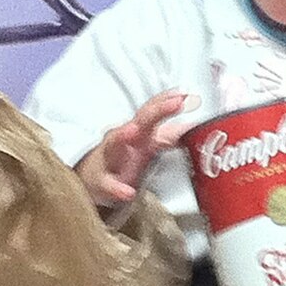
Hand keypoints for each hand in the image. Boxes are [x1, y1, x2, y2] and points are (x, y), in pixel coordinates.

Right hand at [75, 90, 197, 204]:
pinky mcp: (101, 183)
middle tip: (175, 102)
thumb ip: (168, 135)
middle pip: (139, 121)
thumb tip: (192, 125)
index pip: (153, 111)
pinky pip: (108, 185)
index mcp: (138, 132)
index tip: (185, 93)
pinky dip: (116, 188)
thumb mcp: (145, 145)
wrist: (92, 182)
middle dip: (156, 111)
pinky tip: (127, 192)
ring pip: (114, 144)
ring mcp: (110, 159)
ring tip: (134, 130)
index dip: (168, 101)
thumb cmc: (123, 159)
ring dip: (123, 136)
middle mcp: (123, 140)